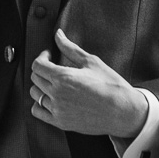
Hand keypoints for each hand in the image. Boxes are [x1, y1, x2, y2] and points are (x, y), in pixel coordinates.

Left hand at [31, 29, 149, 137]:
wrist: (123, 111)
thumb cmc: (111, 85)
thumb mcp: (91, 61)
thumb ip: (70, 48)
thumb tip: (58, 35)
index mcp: (63, 77)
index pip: (37, 65)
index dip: (42, 57)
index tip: (49, 55)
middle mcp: (57, 94)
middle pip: (35, 78)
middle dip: (42, 70)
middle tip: (53, 67)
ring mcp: (58, 110)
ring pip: (35, 95)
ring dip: (41, 86)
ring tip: (54, 83)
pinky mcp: (61, 122)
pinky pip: (38, 112)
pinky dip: (39, 104)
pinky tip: (51, 98)